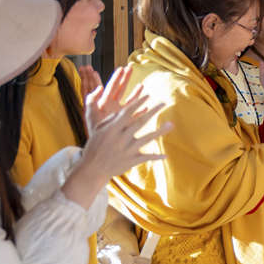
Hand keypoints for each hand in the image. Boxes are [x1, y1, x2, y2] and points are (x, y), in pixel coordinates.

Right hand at [66, 70, 171, 207]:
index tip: (148, 95)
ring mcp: (128, 150)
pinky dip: (156, 157)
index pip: (128, 112)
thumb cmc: (95, 146)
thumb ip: (111, 119)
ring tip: (171, 124)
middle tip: (164, 103)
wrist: (92, 169)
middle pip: (141, 122)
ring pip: (147, 138)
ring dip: (160, 131)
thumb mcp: (98, 130)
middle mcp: (122, 138)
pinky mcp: (131, 161)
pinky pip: (147, 157)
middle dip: (153, 111)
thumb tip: (124, 110)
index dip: (139, 102)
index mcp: (113, 129)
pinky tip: (166, 155)